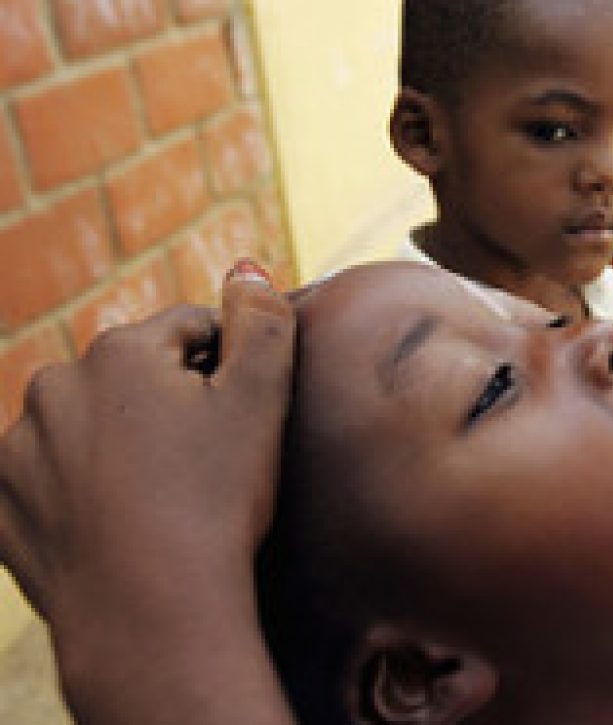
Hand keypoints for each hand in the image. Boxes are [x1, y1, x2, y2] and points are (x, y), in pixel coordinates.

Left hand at [0, 262, 295, 718]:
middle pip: (129, 374)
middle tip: (207, 458)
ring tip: (162, 493)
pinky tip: (117, 518)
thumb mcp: (261, 402)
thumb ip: (262, 322)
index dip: (226, 364)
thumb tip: (246, 268)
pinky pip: (45, 479)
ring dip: (118, 441)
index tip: (244, 411)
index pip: (187, 329)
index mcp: (119, 351)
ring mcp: (18, 450)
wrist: (151, 612)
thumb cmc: (215, 502)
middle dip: (166, 400)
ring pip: (84, 424)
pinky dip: (77, 489)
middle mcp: (53, 386)